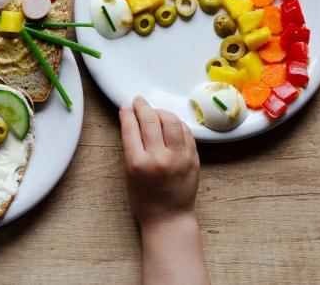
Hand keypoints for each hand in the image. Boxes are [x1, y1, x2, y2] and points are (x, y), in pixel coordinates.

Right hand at [119, 96, 199, 226]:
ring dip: (161, 112)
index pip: (131, 128)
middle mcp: (158, 158)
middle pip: (150, 121)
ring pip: (171, 121)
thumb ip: (132, 148)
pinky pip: (185, 133)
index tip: (125, 107)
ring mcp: (178, 158)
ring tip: (155, 112)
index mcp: (137, 163)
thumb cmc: (145, 199)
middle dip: (142, 106)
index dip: (127, 114)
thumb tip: (132, 122)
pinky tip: (170, 123)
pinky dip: (176, 124)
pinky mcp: (193, 159)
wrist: (169, 218)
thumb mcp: (129, 174)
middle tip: (138, 101)